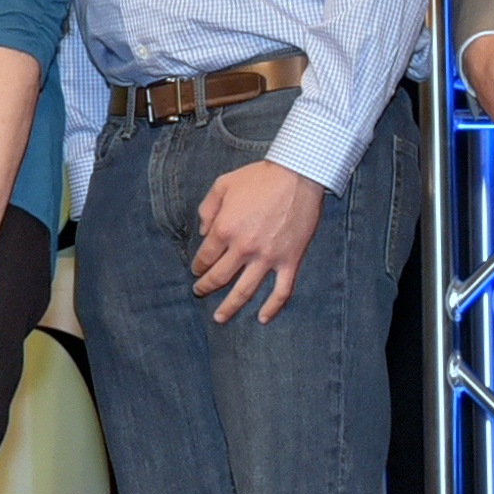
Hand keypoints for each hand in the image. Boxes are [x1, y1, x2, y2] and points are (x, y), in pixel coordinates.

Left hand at [190, 158, 327, 324]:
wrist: (297, 175)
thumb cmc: (259, 178)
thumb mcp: (223, 184)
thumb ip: (207, 208)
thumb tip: (203, 232)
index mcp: (225, 229)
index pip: (205, 257)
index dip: (198, 266)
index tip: (196, 270)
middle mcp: (243, 247)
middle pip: (219, 277)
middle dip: (205, 287)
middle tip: (199, 292)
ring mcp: (267, 257)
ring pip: (244, 291)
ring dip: (229, 307)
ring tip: (219, 317)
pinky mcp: (289, 260)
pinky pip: (281, 291)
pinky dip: (272, 308)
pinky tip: (263, 318)